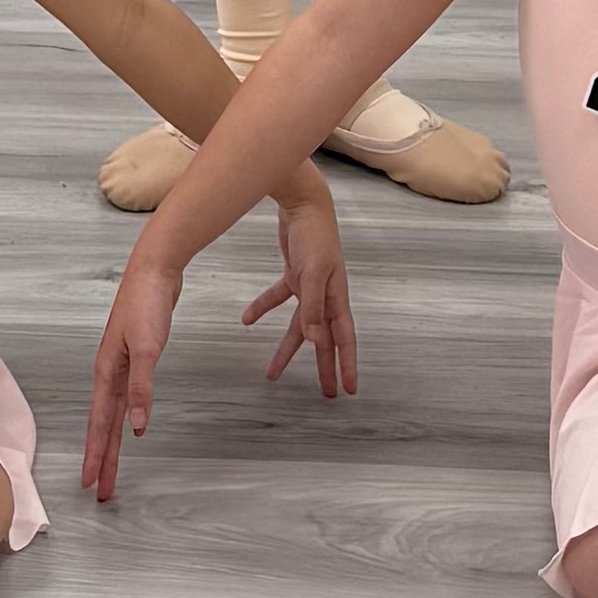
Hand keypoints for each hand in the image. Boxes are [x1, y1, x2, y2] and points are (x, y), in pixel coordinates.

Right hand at [81, 244, 181, 502]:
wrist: (155, 270)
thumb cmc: (146, 303)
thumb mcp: (148, 348)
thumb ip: (142, 388)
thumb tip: (137, 427)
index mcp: (107, 372)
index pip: (100, 423)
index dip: (95, 454)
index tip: (90, 482)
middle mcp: (110, 373)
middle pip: (105, 425)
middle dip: (102, 457)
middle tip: (101, 489)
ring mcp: (122, 366)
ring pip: (115, 414)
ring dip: (113, 441)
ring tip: (110, 467)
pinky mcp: (136, 359)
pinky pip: (127, 398)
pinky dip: (126, 417)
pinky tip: (130, 425)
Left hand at [243, 172, 357, 408]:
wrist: (304, 203)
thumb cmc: (315, 236)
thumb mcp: (313, 273)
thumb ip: (312, 307)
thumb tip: (314, 340)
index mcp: (336, 298)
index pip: (344, 339)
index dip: (347, 365)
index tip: (349, 390)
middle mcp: (326, 296)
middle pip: (324, 339)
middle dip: (325, 366)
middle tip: (326, 394)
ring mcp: (310, 286)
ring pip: (299, 325)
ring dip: (287, 348)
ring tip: (272, 372)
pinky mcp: (294, 275)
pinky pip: (278, 298)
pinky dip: (263, 308)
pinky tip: (247, 320)